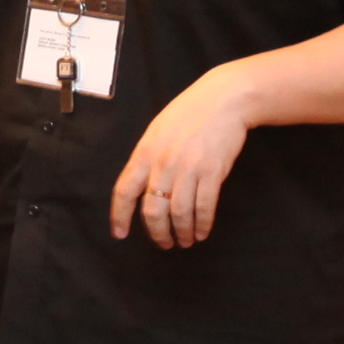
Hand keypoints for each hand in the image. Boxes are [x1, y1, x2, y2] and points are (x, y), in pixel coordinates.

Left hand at [110, 65, 253, 248]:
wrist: (224, 99)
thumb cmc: (189, 112)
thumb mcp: (157, 130)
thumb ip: (147, 157)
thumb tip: (142, 186)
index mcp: (145, 152)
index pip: (124, 191)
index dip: (120, 216)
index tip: (119, 233)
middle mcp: (163, 163)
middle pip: (153, 210)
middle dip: (157, 233)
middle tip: (164, 244)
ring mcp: (188, 168)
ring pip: (179, 213)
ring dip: (182, 232)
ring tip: (186, 241)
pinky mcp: (212, 172)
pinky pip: (204, 206)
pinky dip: (203, 223)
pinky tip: (202, 231)